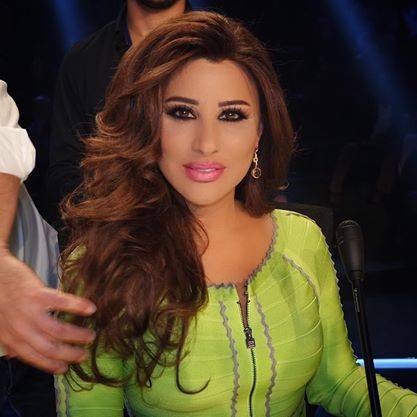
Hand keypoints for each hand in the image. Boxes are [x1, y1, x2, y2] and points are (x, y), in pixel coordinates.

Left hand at [0, 248, 95, 373]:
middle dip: (70, 355)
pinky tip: (91, 309)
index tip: (65, 369)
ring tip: (91, 336)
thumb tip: (15, 357)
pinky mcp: (39, 294)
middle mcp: (20, 329)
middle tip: (84, 355)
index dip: (51, 365)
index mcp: (11, 337)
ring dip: (78, 336)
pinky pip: (63, 303)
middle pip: (50, 348)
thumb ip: (9, 341)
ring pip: (59, 331)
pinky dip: (78, 306)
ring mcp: (29, 311)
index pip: (34, 358)